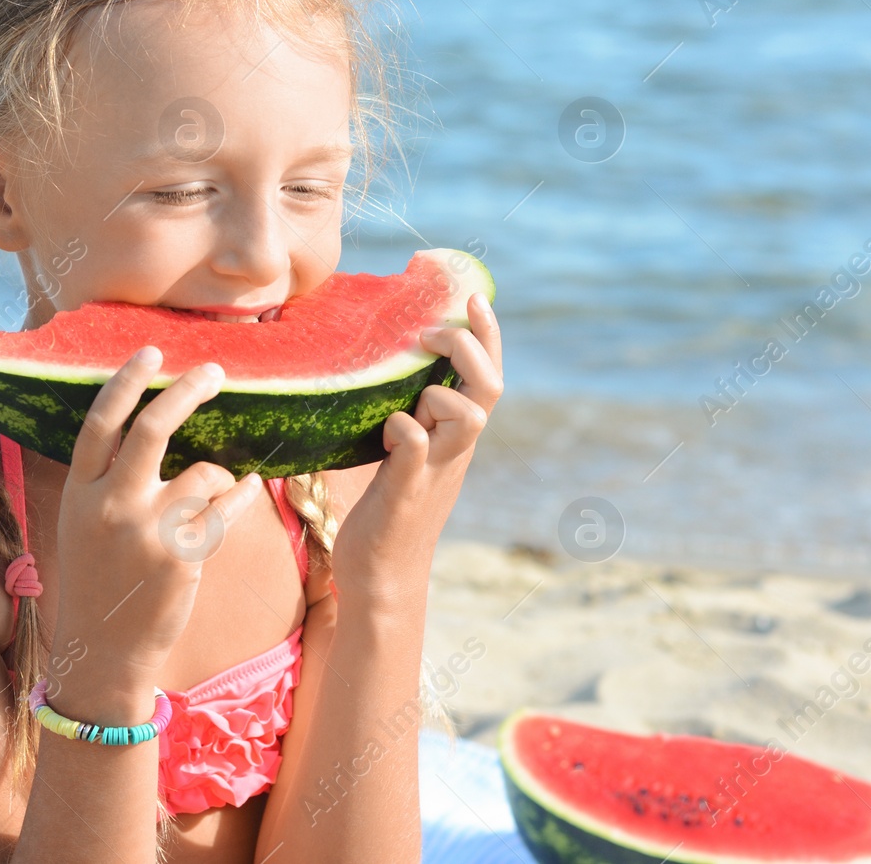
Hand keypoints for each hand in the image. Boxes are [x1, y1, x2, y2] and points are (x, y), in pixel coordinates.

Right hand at [51, 347, 266, 701]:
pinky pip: (227, 509)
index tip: (151, 351)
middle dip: (187, 391)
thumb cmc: (98, 581)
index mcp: (80, 494)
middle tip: (215, 372)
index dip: (126, 381)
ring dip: (216, 476)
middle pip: (153, 429)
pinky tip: (247, 489)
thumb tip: (150, 423)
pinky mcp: (183, 556)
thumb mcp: (82, 525)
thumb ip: (107, 480)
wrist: (102, 651)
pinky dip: (241, 495)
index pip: (100, 423)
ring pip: (202, 472)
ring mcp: (148, 532)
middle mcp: (111, 507)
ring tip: (209, 496)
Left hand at [331, 293, 503, 608]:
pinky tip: (387, 432)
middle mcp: (454, 452)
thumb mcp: (408, 454)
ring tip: (408, 400)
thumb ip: (412, 417)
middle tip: (429, 334)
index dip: (487, 335)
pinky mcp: (405, 494)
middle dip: (468, 348)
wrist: (381, 575)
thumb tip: (392, 371)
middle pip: (489, 388)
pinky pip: (416, 449)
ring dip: (441, 394)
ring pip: (467, 418)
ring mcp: (433, 472)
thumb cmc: (387, 509)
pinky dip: (404, 430)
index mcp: (456, 438)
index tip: (472, 296)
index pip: (488, 377)